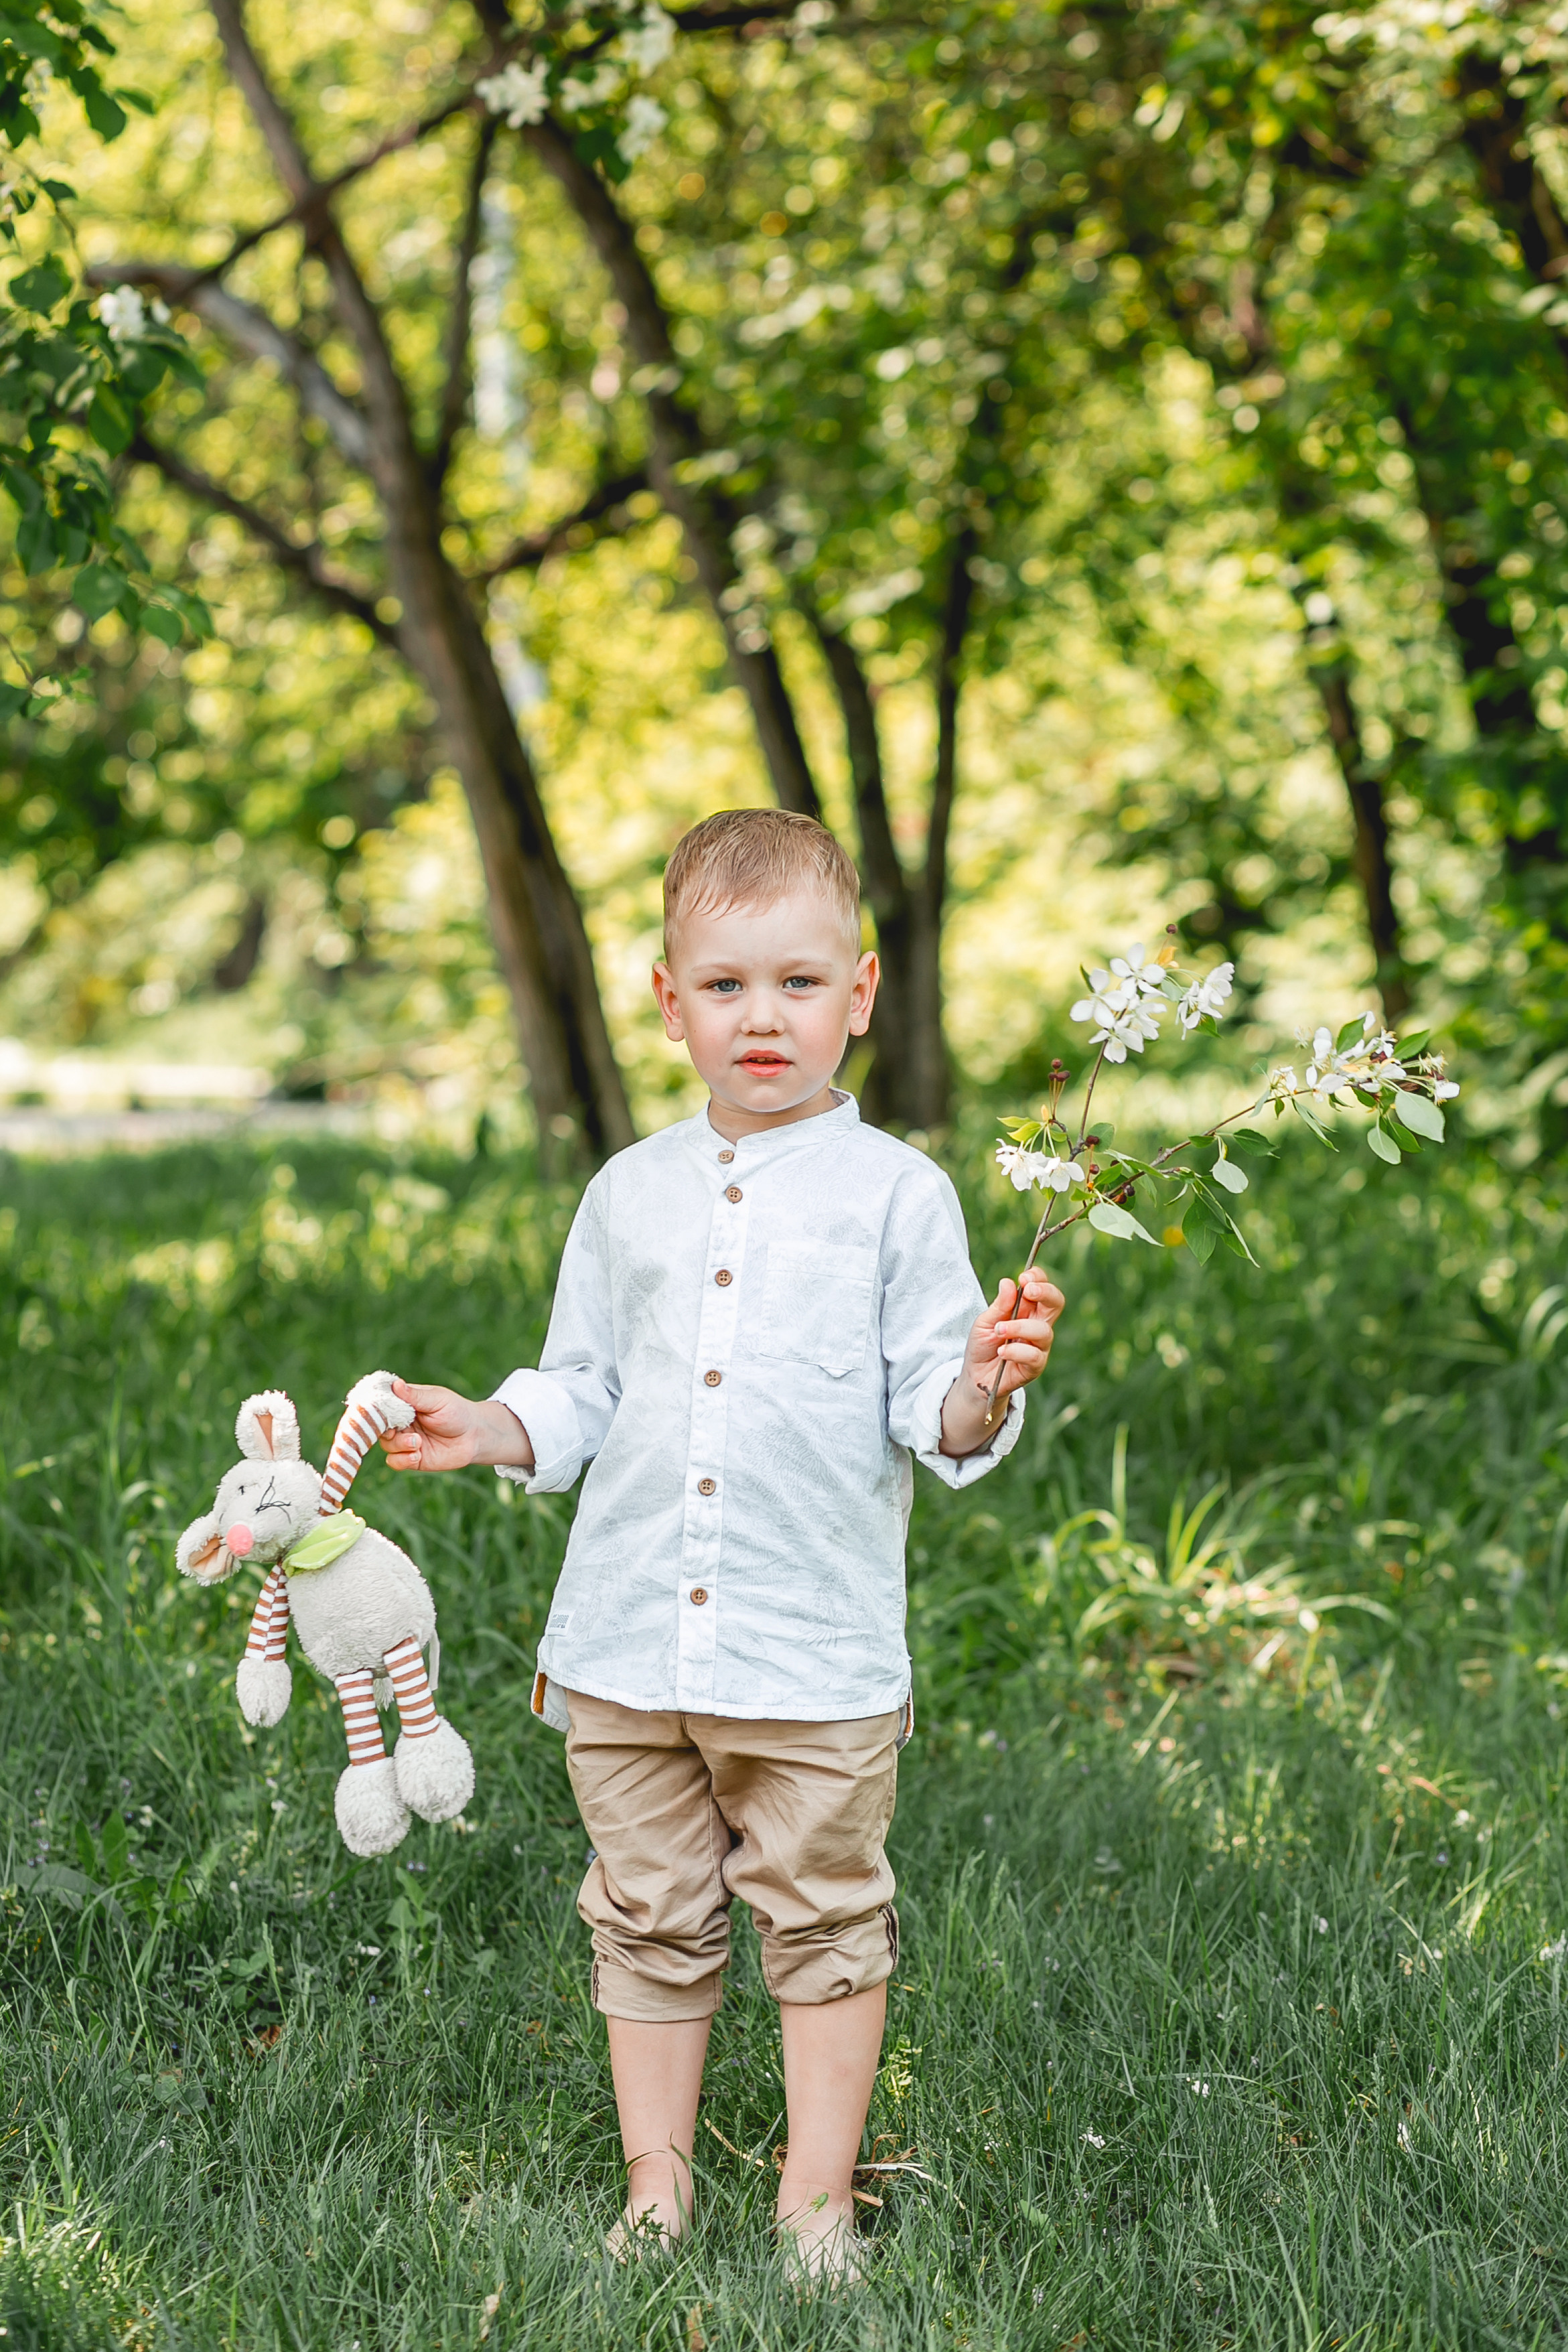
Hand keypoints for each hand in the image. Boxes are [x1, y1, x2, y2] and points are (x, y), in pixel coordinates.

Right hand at [378, 1380, 533, 1473]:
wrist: (476, 1436)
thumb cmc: (458, 1412)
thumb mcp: (438, 1400)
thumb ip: (416, 1396)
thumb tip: (396, 1384)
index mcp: (404, 1403)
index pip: (380, 1404)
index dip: (375, 1409)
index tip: (378, 1413)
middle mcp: (401, 1422)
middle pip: (378, 1427)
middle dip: (384, 1430)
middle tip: (396, 1430)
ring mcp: (405, 1440)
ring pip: (386, 1445)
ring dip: (399, 1445)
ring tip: (417, 1442)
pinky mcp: (412, 1458)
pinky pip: (395, 1462)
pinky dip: (402, 1460)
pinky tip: (417, 1455)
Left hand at [939, 1268, 1064, 1457]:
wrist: (976, 1375)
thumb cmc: (982, 1345)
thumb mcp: (984, 1322)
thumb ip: (998, 1305)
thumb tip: (1008, 1282)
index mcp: (1027, 1309)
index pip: (1042, 1288)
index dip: (1038, 1278)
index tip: (1024, 1278)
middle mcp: (1037, 1325)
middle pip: (1056, 1303)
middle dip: (1045, 1292)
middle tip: (1028, 1290)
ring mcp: (1039, 1346)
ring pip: (1043, 1331)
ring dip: (1019, 1327)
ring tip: (999, 1330)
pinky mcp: (1035, 1366)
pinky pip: (1034, 1356)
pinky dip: (1015, 1351)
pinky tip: (1001, 1352)